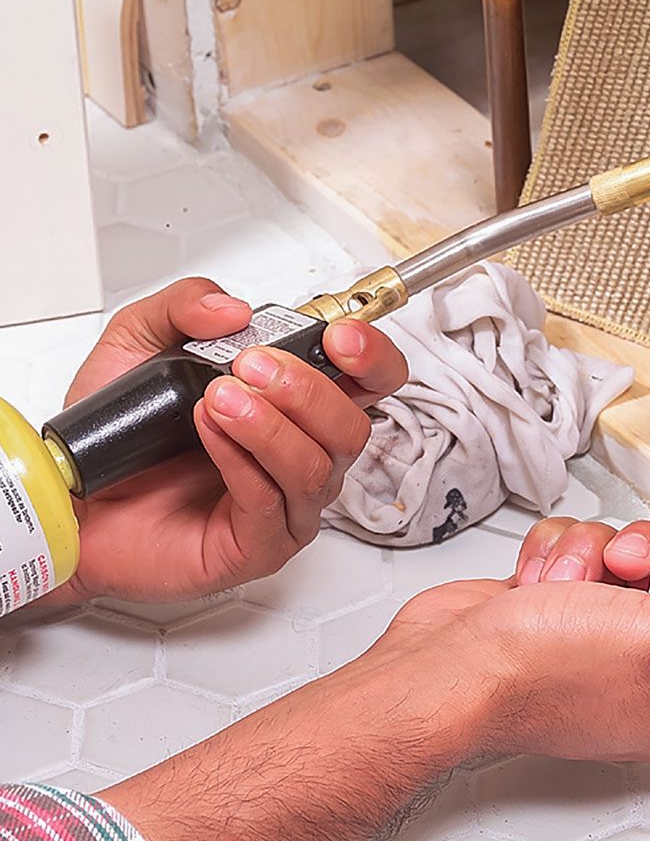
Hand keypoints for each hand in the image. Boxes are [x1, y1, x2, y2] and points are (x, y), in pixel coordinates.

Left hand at [53, 277, 407, 603]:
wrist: (74, 501)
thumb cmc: (123, 436)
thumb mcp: (139, 341)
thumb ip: (183, 305)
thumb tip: (232, 309)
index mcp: (300, 404)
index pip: (372, 381)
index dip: (372, 357)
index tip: (339, 337)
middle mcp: (304, 452)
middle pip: (353, 425)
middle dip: (308, 389)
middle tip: (252, 365)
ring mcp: (287, 504)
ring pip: (317, 466)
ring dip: (271, 424)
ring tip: (218, 399)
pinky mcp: (258, 546)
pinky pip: (271, 504)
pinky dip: (243, 461)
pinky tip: (211, 434)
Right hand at [101, 513, 649, 840]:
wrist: (447, 668)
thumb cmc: (539, 672)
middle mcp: (640, 671)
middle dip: (649, 556)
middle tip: (626, 564)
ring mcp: (593, 637)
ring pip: (623, 556)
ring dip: (591, 555)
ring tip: (565, 583)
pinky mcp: (554, 608)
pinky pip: (580, 552)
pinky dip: (557, 556)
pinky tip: (536, 584)